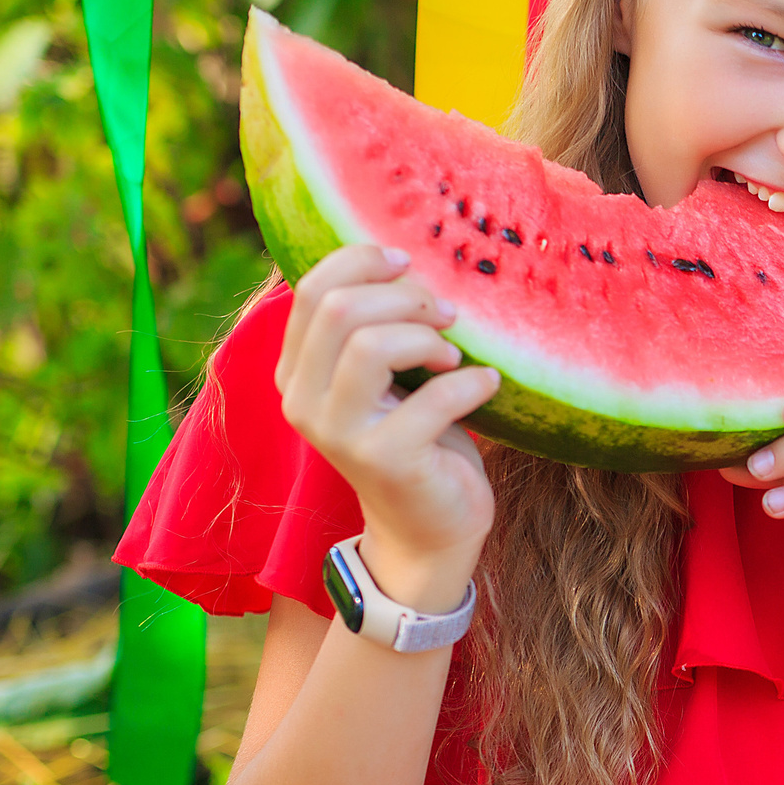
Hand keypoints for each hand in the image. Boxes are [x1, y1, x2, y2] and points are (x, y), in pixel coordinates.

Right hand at [275, 247, 499, 607]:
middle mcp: (302, 401)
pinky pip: (432, 397)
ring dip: (429, 338)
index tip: (410, 264)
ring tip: (455, 354)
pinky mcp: (384, 460)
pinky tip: (487, 383)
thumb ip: (374, 325)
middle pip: (341, 309)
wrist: (430, 526)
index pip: (313, 289)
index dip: (365, 261)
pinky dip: (470, 381)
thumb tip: (404, 258)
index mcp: (296, 371)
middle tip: (447, 315)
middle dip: (407, 297)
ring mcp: (339, 434)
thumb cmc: (416, 436)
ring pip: (372, 346)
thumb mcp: (386, 376)